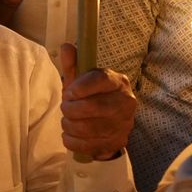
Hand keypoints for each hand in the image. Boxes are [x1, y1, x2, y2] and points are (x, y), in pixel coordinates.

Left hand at [56, 44, 135, 159]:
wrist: (107, 125)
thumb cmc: (91, 98)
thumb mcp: (81, 81)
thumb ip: (73, 65)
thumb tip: (66, 47)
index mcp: (118, 81)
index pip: (101, 79)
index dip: (80, 87)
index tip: (68, 92)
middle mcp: (126, 101)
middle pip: (93, 106)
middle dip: (70, 109)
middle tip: (65, 108)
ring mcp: (124, 124)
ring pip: (89, 127)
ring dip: (70, 125)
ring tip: (66, 122)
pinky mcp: (118, 142)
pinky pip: (89, 145)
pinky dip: (73, 141)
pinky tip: (70, 135)